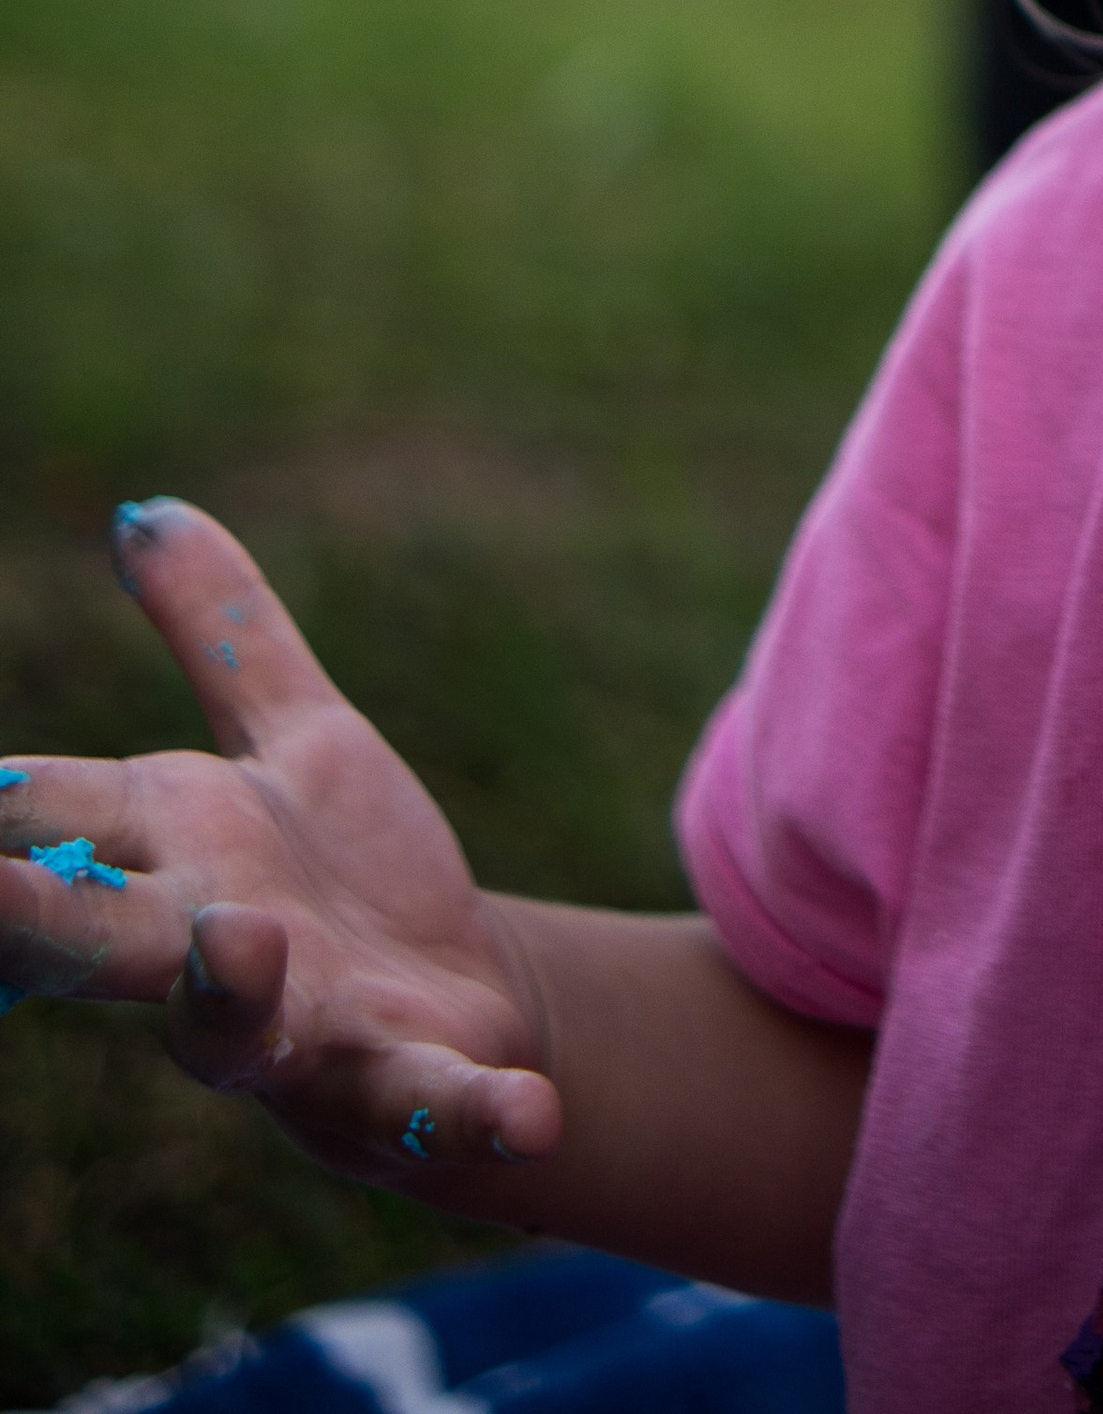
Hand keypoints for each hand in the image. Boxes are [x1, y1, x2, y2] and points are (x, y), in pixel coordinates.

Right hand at [1, 497, 558, 1181]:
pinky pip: (432, 1105)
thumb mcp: (294, 737)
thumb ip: (220, 634)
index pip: (46, 820)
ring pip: (236, 1030)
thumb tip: (143, 515)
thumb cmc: (336, 874)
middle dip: (27, 922)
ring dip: (229, 994)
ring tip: (244, 940)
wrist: (463, 1001)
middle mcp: (206, 952)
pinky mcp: (411, 1085)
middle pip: (96, 937)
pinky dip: (475, 1111)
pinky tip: (526, 1112)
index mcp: (170, 854)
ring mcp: (302, 1032)